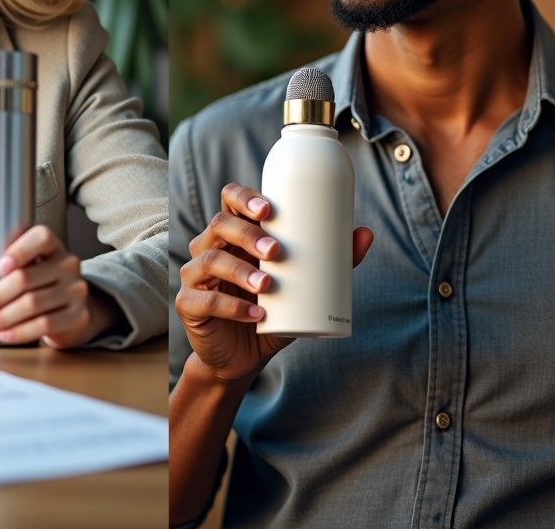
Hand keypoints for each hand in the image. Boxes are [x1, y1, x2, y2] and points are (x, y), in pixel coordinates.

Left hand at [0, 226, 102, 347]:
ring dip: (5, 316)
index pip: (42, 238)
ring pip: (33, 304)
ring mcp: (75, 290)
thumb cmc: (42, 286)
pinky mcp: (77, 315)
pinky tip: (6, 334)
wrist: (70, 312)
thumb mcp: (31, 267)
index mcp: (54, 248)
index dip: (19, 251)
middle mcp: (68, 265)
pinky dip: (20, 331)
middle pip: (27, 277)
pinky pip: (44, 324)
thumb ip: (11, 261)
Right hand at [177, 182, 372, 385]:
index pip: (230, 200)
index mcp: (235, 234)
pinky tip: (256, 313)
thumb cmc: (274, 312)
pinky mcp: (189, 305)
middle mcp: (210, 248)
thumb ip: (333, 262)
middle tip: (277, 251)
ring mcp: (195, 276)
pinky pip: (204, 299)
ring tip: (268, 285)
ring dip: (241, 271)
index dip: (245, 198)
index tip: (270, 210)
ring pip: (211, 260)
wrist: (243, 357)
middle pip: (220, 225)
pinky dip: (232, 306)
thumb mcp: (304, 287)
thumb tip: (366, 234)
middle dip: (248, 234)